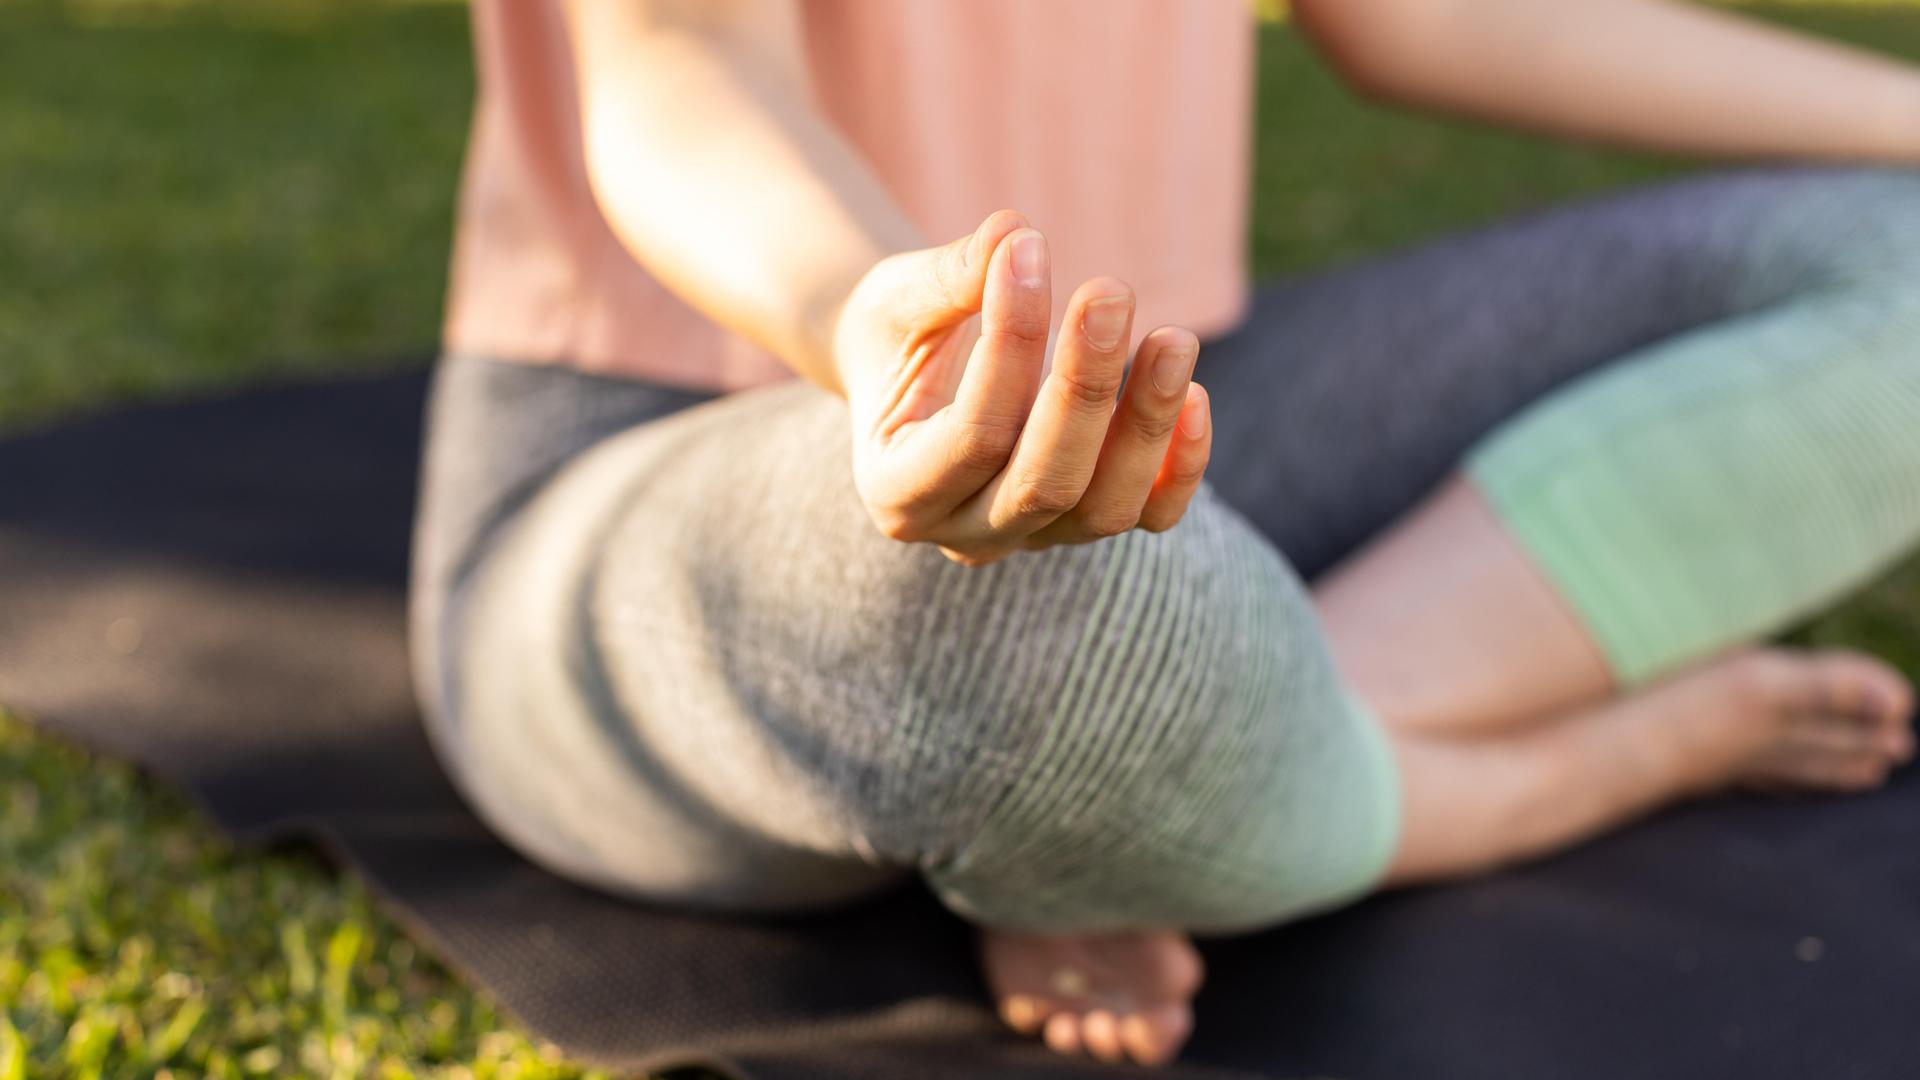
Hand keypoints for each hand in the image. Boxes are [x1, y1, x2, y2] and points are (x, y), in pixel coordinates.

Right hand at [832, 212, 1212, 565]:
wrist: (907, 377)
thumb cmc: (893, 336)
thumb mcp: (899, 301)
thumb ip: (950, 277)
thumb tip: (1013, 234)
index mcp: (896, 492)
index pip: (972, 436)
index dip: (1011, 346)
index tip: (1031, 250)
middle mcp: (963, 534)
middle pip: (1045, 484)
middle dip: (1086, 388)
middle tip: (1112, 292)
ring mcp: (1029, 538)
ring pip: (1105, 508)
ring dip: (1146, 423)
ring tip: (1174, 338)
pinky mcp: (1084, 524)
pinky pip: (1150, 516)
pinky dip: (1182, 468)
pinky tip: (1196, 397)